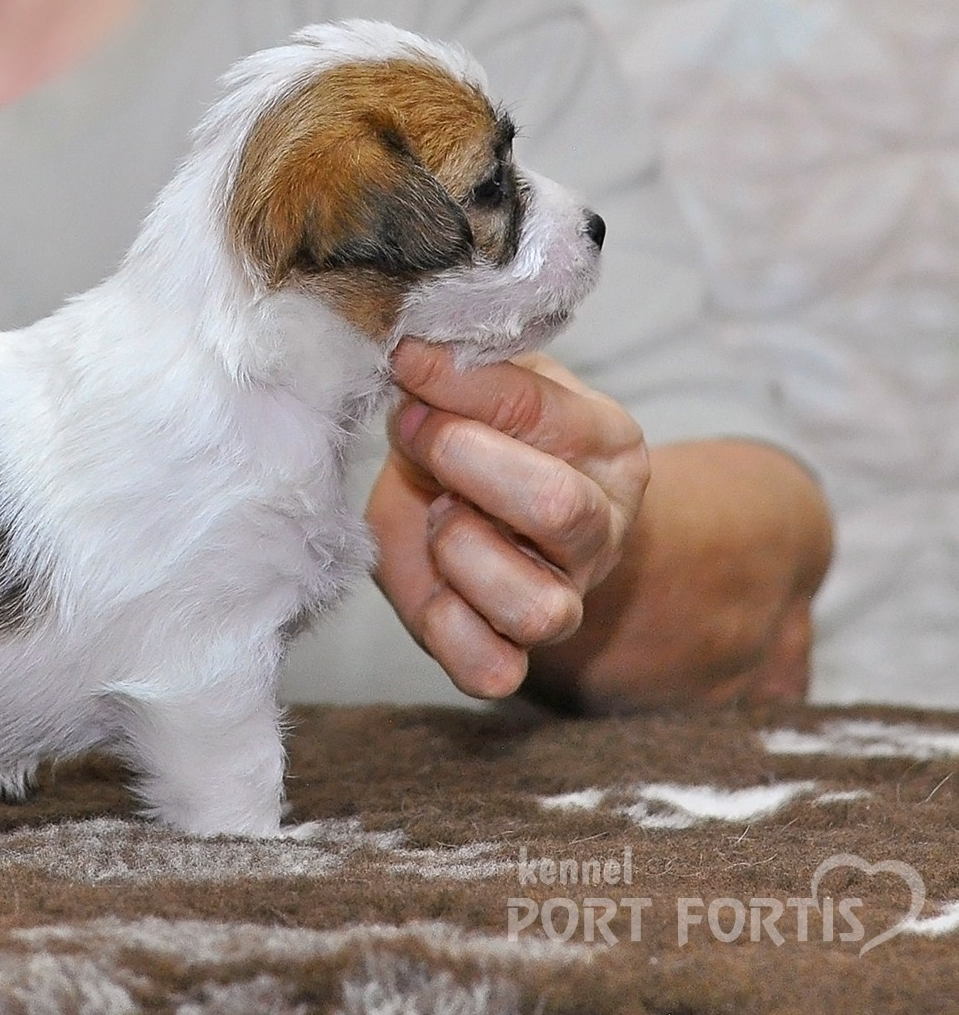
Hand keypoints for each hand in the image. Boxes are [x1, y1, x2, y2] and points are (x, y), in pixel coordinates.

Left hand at [368, 340, 650, 698]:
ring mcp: (563, 600)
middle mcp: (600, 530)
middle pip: (555, 508)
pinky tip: (435, 588)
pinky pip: (490, 670)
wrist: (483, 512)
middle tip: (417, 438)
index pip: (536, 409)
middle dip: (462, 462)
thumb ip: (457, 375)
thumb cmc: (478, 440)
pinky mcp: (510, 656)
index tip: (407, 363)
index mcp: (607, 447)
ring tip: (439, 517)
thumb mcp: (475, 391)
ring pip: (533, 607)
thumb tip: (412, 345)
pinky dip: (448, 631)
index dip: (457, 387)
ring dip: (460, 552)